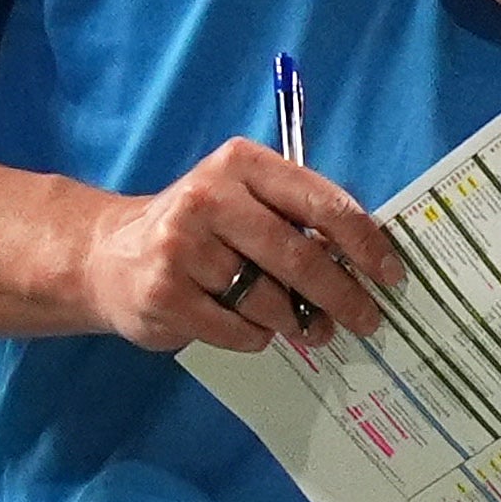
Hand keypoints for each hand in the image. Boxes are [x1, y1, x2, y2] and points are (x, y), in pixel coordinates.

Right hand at [72, 138, 403, 353]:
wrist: (108, 256)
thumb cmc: (199, 228)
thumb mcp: (244, 200)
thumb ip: (297, 217)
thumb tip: (367, 262)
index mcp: (240, 164)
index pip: (321, 203)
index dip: (365, 243)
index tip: (392, 275)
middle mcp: (208, 198)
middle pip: (299, 257)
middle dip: (343, 296)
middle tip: (368, 320)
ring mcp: (182, 248)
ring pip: (270, 301)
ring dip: (299, 323)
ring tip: (311, 329)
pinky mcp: (165, 295)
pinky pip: (238, 331)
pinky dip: (258, 337)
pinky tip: (254, 328)